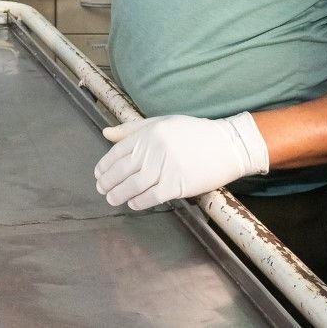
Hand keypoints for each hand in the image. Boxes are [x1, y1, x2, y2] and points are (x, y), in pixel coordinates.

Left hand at [94, 112, 269, 209]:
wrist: (227, 145)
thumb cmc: (194, 133)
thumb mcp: (161, 123)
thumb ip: (132, 129)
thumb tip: (106, 134)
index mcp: (147, 134)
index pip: (117, 152)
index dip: (105, 165)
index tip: (98, 174)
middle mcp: (153, 150)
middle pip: (122, 171)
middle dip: (108, 182)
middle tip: (101, 190)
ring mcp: (165, 168)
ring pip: (133, 185)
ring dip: (119, 194)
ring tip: (112, 200)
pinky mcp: (178, 184)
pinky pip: (152, 196)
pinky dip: (139, 202)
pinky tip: (133, 204)